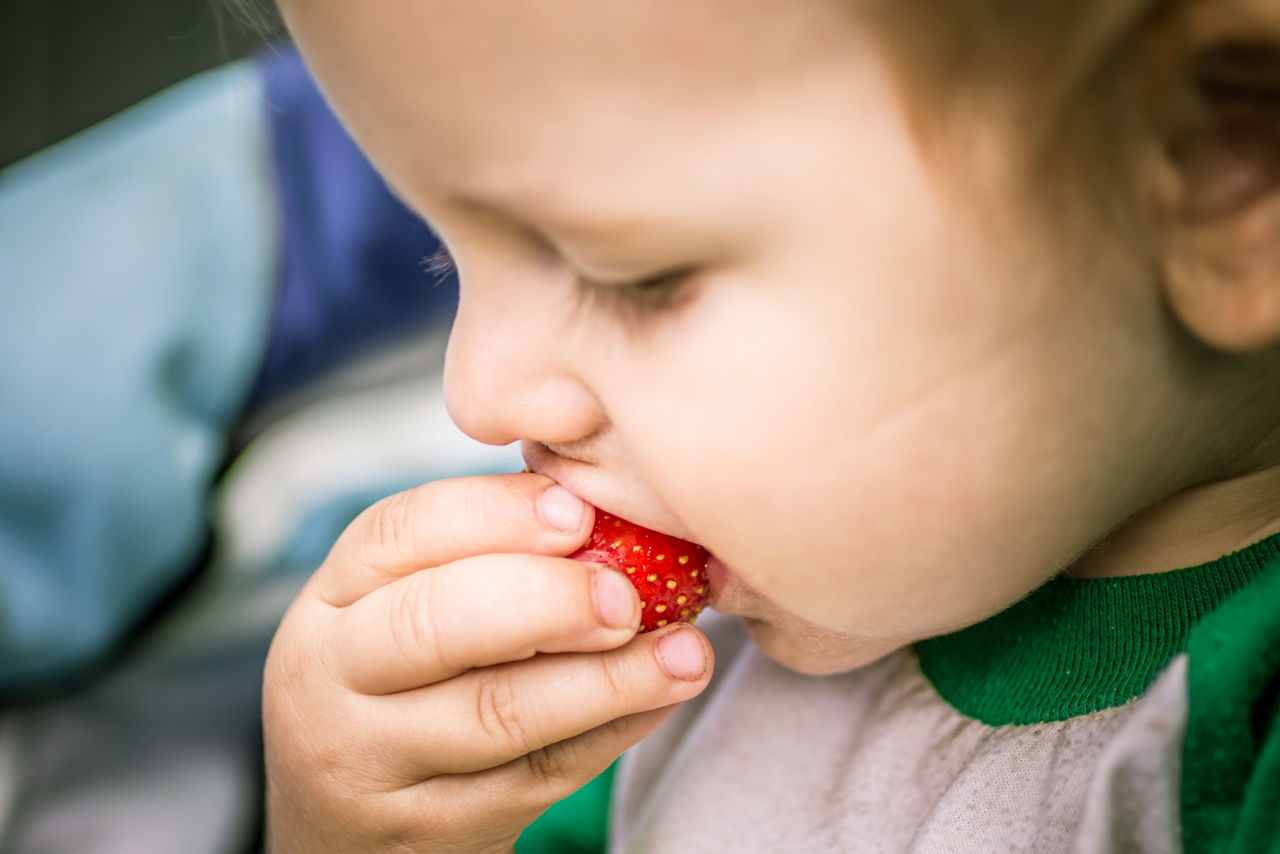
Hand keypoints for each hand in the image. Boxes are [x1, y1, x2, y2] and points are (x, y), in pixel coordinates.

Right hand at [262, 473, 713, 852]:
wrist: (348, 817)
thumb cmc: (404, 677)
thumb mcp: (406, 602)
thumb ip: (484, 550)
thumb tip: (604, 498)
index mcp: (335, 598)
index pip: (400, 533)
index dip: (495, 514)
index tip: (580, 511)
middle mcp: (333, 678)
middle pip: (432, 624)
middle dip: (545, 600)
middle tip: (628, 596)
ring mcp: (377, 762)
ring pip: (498, 714)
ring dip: (608, 679)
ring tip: (685, 653)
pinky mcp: (435, 828)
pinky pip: (539, 774)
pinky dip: (613, 731)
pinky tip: (661, 697)